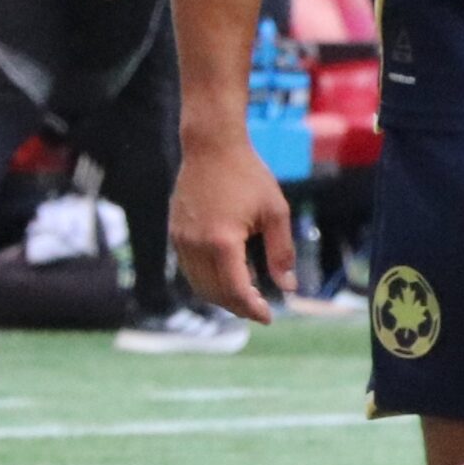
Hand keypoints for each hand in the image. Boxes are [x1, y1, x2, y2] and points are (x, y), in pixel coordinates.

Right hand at [172, 130, 294, 321]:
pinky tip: (229, 276)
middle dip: (238, 306)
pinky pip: (189, 269)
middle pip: (214, 292)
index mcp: (222, 241)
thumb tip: (288, 287)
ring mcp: (180, 239)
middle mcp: (195, 244)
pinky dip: (208, 280)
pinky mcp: (175, 233)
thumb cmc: (248, 176)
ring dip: (222, 296)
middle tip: (260, 310)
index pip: (235, 290)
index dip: (252, 308)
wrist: (211, 148)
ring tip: (247, 296)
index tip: (268, 317)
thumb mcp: (276, 213)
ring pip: (198, 284)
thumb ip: (282, 253)